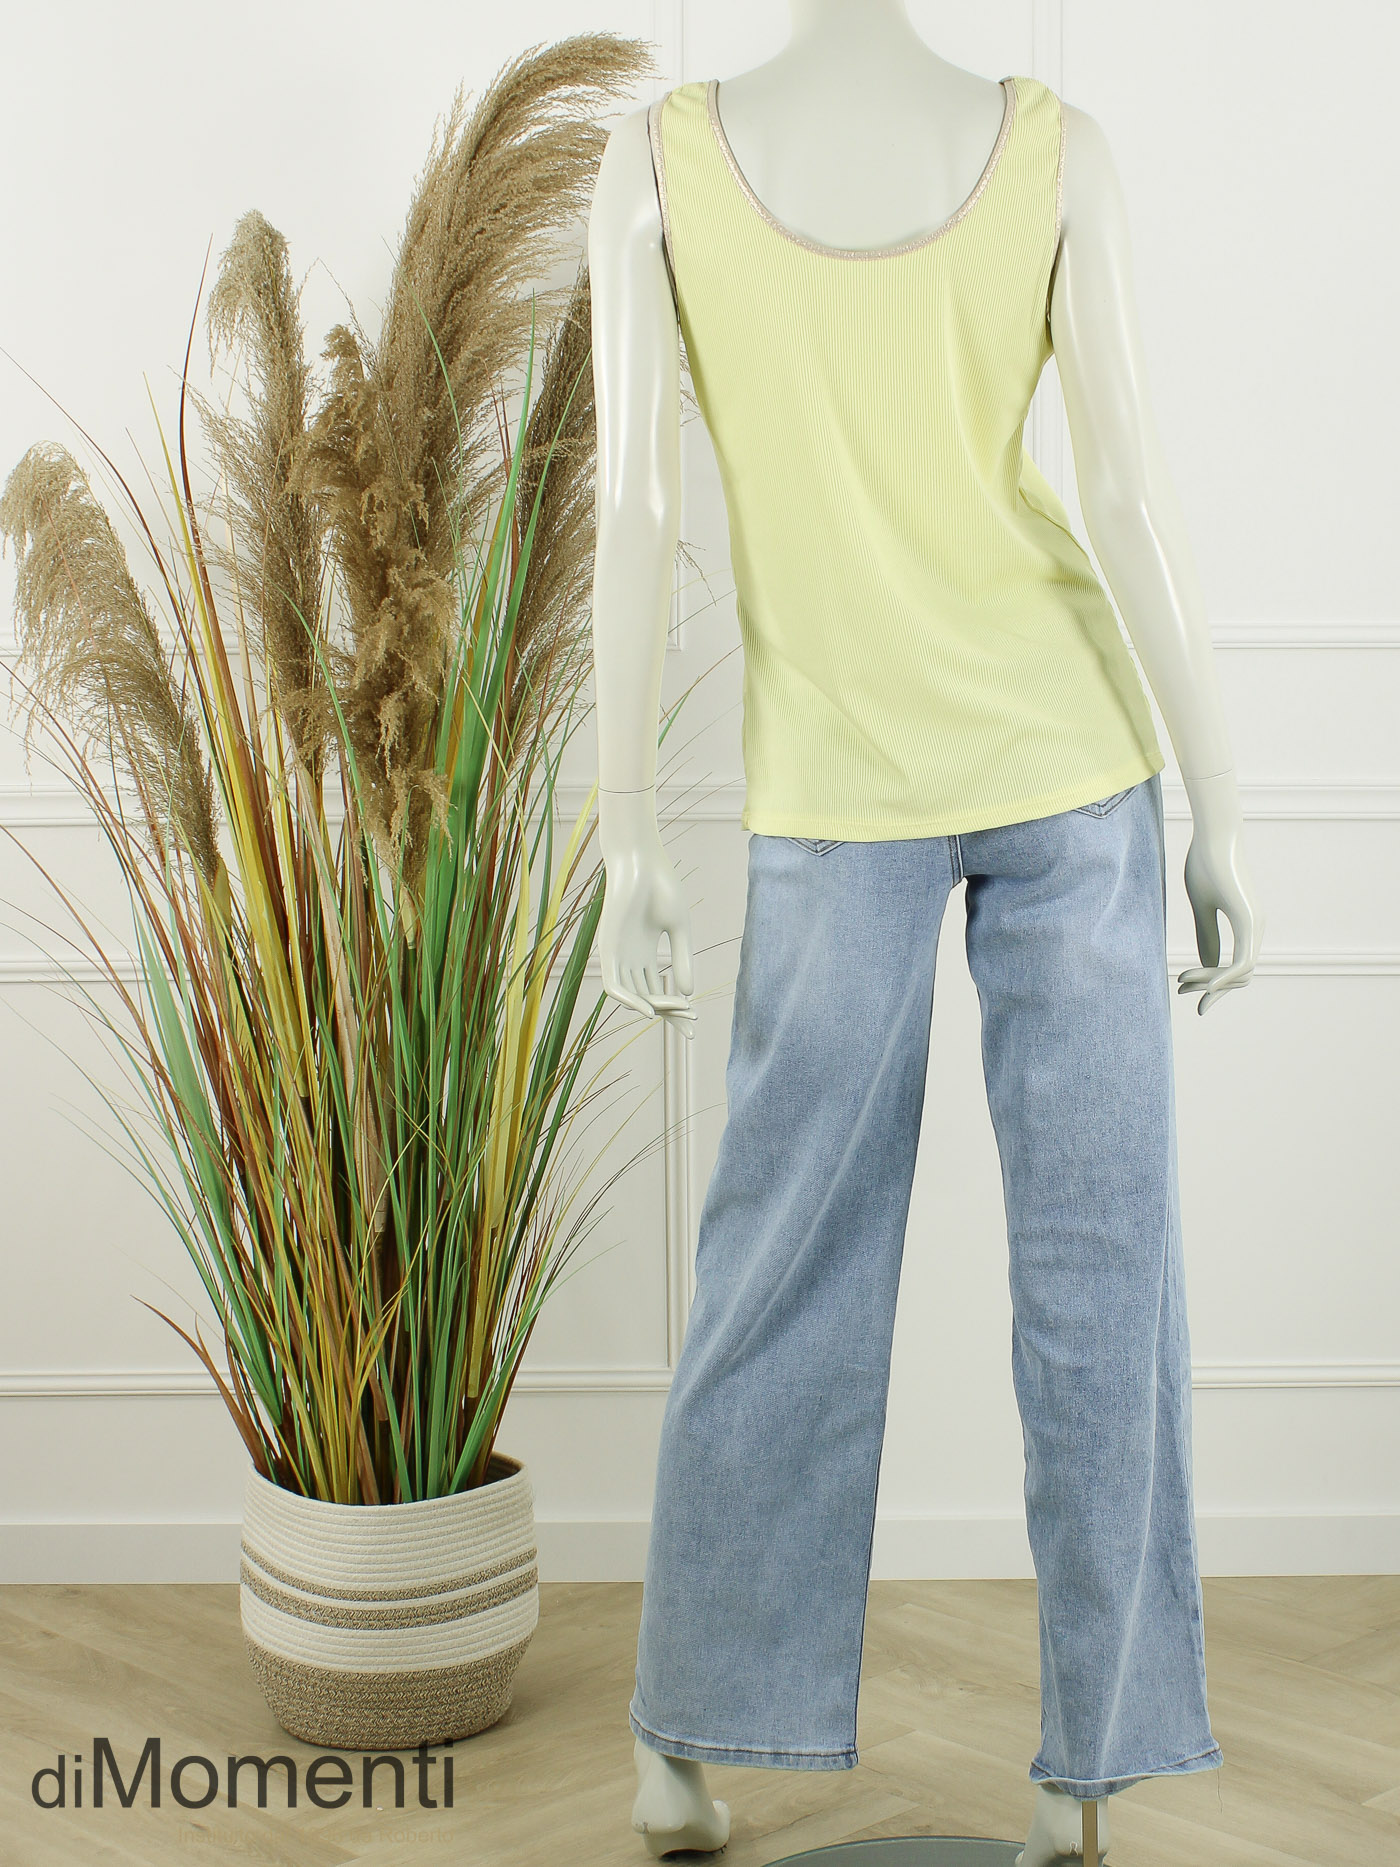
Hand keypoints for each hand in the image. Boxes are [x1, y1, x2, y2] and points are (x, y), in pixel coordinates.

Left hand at [596, 789, 696, 1036]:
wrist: (641, 861)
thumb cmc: (661, 887)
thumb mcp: (679, 929)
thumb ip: (682, 960)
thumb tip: (688, 994)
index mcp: (645, 952)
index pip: (658, 990)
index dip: (676, 1009)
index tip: (695, 1023)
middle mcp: (629, 957)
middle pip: (647, 997)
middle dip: (669, 1015)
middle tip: (689, 1029)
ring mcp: (617, 954)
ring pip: (632, 995)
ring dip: (654, 1007)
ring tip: (676, 1012)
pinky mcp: (606, 948)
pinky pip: (613, 985)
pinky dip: (629, 1000)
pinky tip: (647, 1009)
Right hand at [1176, 770, 1264, 1014]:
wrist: (1214, 834)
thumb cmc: (1205, 863)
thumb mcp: (1201, 907)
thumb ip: (1206, 935)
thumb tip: (1208, 964)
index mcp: (1246, 924)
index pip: (1236, 968)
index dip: (1211, 982)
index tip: (1182, 984)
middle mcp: (1256, 927)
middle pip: (1240, 977)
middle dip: (1211, 989)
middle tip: (1180, 988)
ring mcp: (1255, 924)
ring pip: (1242, 973)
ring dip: (1211, 983)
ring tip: (1182, 980)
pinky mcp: (1248, 919)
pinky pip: (1243, 962)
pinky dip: (1225, 977)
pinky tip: (1207, 984)